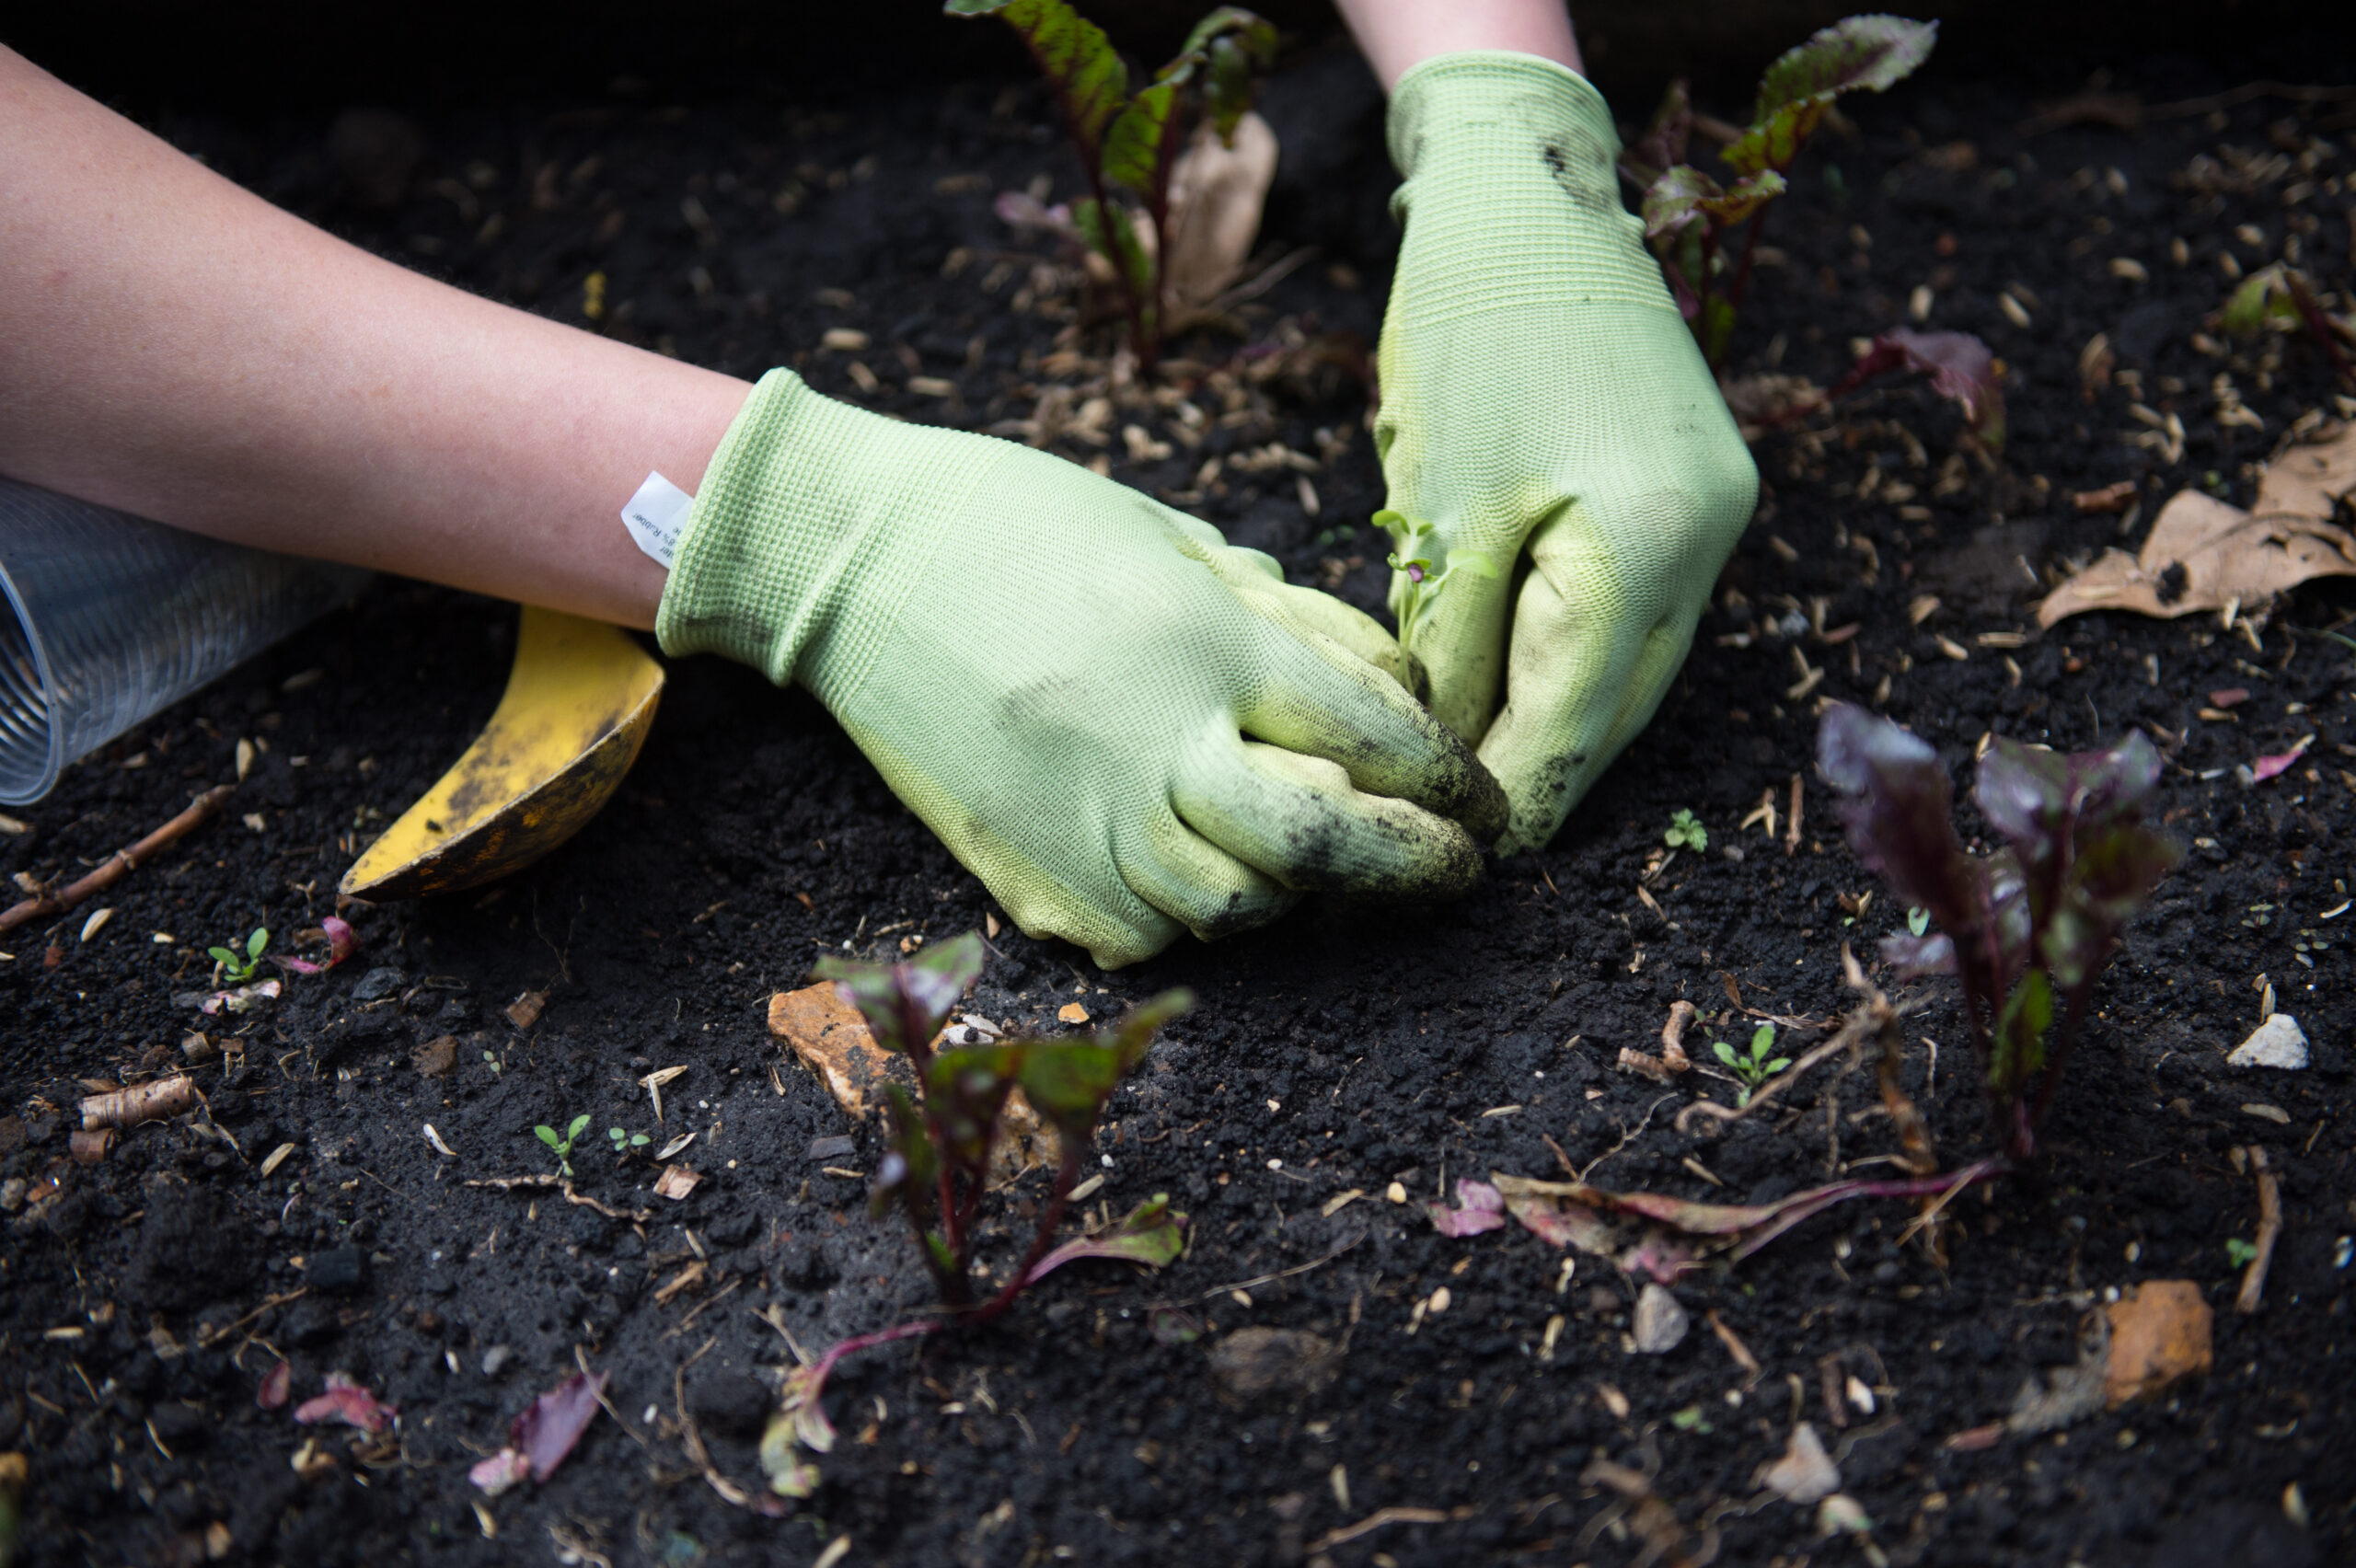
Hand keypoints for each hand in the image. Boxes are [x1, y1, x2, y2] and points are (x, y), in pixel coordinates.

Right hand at [658, 370, 1506, 967]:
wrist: (847, 565)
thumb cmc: (1023, 525)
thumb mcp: (1178, 543)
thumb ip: (1296, 625)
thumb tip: (1400, 700)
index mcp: (1195, 642)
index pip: (1371, 736)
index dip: (1449, 781)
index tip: (1482, 804)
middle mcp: (1146, 744)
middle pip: (1317, 844)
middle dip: (1410, 867)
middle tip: (1456, 868)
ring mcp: (1078, 824)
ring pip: (1236, 909)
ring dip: (1296, 891)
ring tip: (1313, 857)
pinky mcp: (1023, 877)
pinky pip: (1144, 935)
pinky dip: (1190, 915)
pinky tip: (1194, 865)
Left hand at [1372, 52, 1758, 851]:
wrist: (1535, 198)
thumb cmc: (1469, 334)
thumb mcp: (1442, 505)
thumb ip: (1456, 643)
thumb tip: (1454, 749)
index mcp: (1643, 545)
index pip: (1577, 717)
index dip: (1520, 793)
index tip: (1473, 858)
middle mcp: (1708, 538)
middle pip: (1625, 702)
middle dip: (1551, 770)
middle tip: (1479, 838)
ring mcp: (1722, 510)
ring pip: (1642, 661)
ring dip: (1573, 715)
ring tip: (1495, 774)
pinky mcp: (1709, 486)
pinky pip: (1648, 606)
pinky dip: (1591, 651)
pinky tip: (1537, 683)